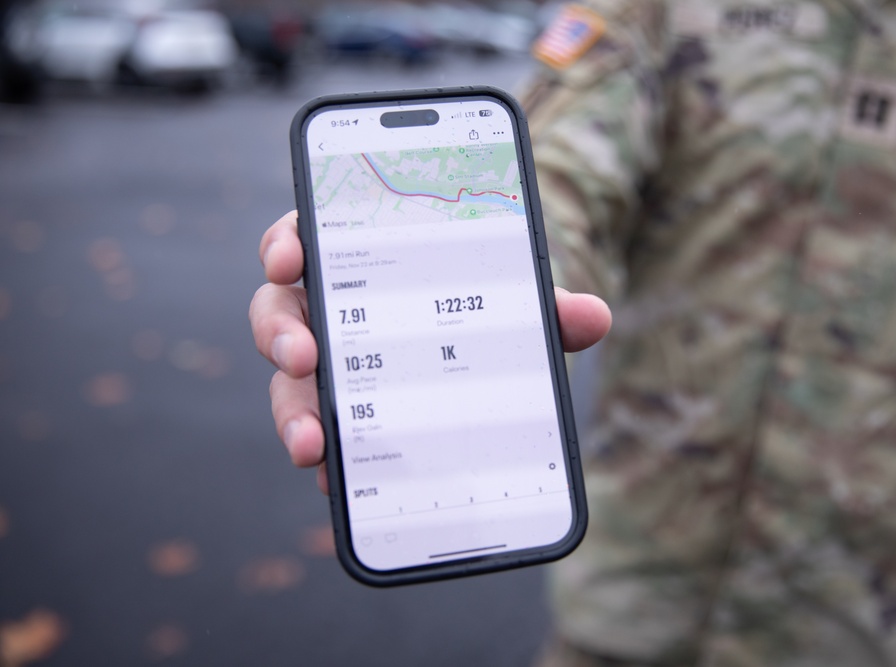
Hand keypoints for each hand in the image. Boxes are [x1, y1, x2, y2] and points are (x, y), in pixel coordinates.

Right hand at [249, 211, 612, 492]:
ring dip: (292, 412)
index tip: (289, 259)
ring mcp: (328, 365)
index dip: (286, 242)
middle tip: (303, 358)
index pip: (305, 236)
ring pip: (288, 383)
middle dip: (282, 334)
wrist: (478, 356)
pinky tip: (338, 480)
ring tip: (314, 445)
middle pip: (280, 311)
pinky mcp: (339, 414)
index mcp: (357, 259)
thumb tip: (594, 317)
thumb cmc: (477, 309)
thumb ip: (542, 306)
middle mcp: (328, 309)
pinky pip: (319, 431)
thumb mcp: (509, 302)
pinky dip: (327, 456)